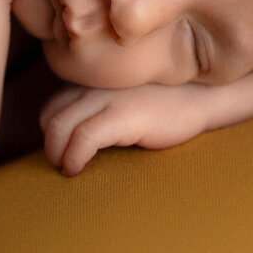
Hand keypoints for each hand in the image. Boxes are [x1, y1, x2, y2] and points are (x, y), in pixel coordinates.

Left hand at [39, 83, 207, 176]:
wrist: (201, 98)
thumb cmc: (163, 106)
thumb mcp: (123, 101)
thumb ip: (99, 109)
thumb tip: (73, 139)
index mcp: (94, 83)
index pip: (54, 107)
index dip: (52, 133)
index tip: (63, 153)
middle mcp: (95, 87)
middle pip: (52, 117)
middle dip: (51, 146)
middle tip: (61, 166)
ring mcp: (108, 99)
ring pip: (61, 127)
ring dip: (57, 154)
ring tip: (69, 169)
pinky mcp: (124, 116)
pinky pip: (84, 137)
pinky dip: (73, 156)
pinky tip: (77, 169)